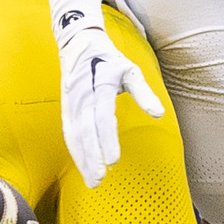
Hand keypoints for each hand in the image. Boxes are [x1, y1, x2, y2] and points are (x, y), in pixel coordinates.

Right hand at [55, 24, 163, 187]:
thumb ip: (144, 93)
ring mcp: (70, 101)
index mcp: (100, 82)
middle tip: (99, 179)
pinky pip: (69, 132)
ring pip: (74, 134)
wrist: (79, 43)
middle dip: (91, 156)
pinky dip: (75, 150)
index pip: (102, 115)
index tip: (113, 161)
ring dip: (82, 158)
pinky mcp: (65, 107)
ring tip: (92, 180)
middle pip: (85, 129)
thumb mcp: (131, 71)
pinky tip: (83, 166)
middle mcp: (82, 93)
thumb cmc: (110, 60)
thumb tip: (158, 114)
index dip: (107, 139)